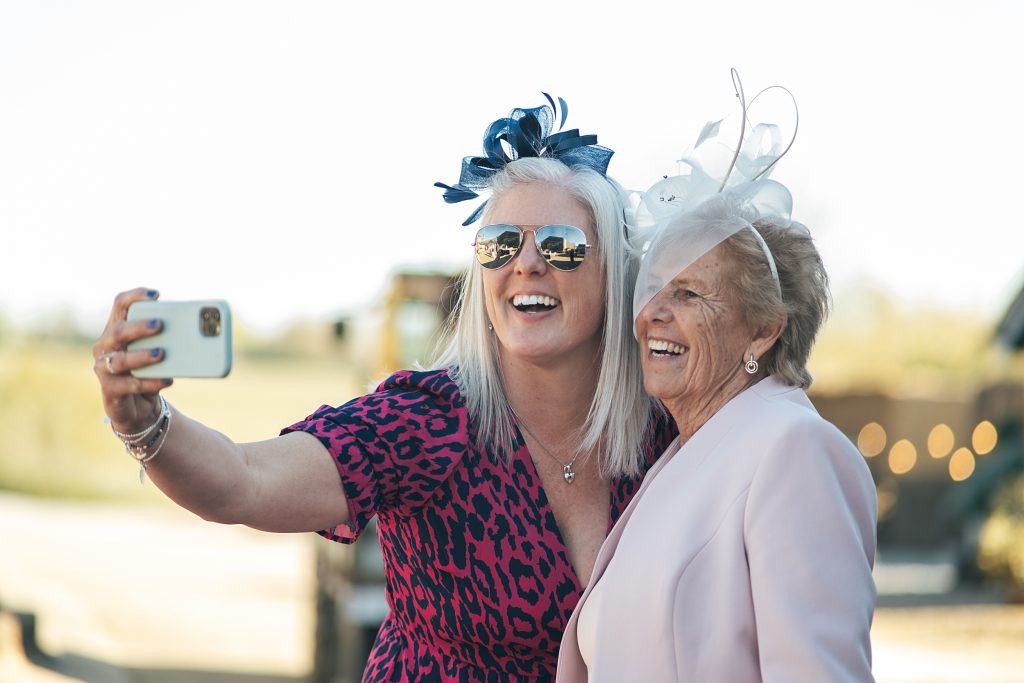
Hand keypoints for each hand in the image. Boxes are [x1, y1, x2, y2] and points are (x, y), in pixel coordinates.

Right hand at [92, 288, 171, 431]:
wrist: (140, 407)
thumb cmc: (151, 371)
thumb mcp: (162, 353)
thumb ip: (174, 340)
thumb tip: (206, 328)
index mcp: (118, 329)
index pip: (120, 305)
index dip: (135, 296)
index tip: (156, 294)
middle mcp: (106, 346)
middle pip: (118, 330)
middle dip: (138, 327)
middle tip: (159, 324)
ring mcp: (104, 368)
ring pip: (119, 359)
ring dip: (141, 355)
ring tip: (161, 353)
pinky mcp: (110, 390)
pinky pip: (129, 385)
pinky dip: (150, 382)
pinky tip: (168, 380)